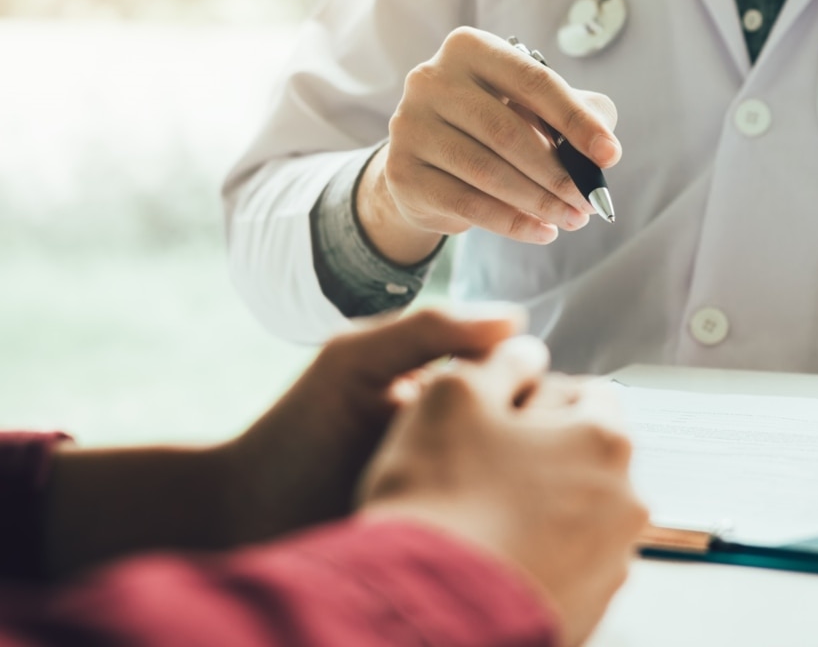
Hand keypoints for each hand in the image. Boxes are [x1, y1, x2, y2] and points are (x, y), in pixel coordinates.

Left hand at [43, 307, 526, 576]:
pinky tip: (465, 511)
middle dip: (530, 435)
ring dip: (518, 479)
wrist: (247, 510)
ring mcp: (465, 486)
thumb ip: (430, 329)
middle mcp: (471, 438)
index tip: (517, 397)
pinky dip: (492, 516)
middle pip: (534, 428)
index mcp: (458, 391)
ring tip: (480, 481)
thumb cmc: (302, 427)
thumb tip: (519, 321)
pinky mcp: (455, 531)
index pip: (524, 378)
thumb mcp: (357, 360)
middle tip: (502, 449)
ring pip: (523, 476)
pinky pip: (496, 521)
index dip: (528, 382)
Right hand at [358, 337, 646, 646]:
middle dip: (539, 454)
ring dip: (537, 508)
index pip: (584, 393)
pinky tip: (487, 559)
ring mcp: (611, 562)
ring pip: (575, 513)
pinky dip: (534, 557)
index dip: (532, 397)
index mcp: (604, 439)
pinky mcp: (589, 611)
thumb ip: (495, 361)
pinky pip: (564, 566)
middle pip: (583, 456)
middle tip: (478, 467)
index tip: (491, 417)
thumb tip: (521, 349)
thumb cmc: (439, 501)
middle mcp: (625, 502)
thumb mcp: (450, 396)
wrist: (430, 617)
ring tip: (477, 519)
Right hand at [359, 27, 622, 264]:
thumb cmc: (492, 126)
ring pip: (487, 172)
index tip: (610, 155)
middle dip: (559, 173)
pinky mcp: (401, 171)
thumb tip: (604, 150)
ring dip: (540, 202)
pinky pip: (467, 204)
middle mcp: (431, 79)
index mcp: (470, 48)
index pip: (534, 82)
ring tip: (573, 218)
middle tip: (590, 201)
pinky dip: (513, 223)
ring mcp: (410, 125)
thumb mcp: (534, 108)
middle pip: (509, 132)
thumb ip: (577, 113)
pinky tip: (543, 232)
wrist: (427, 161)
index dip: (577, 121)